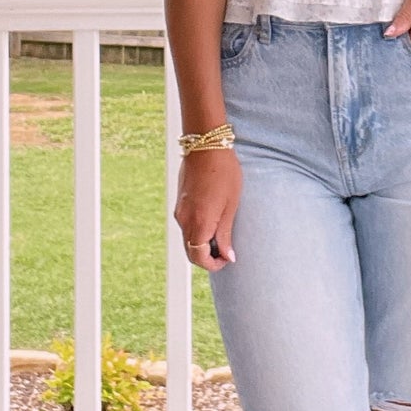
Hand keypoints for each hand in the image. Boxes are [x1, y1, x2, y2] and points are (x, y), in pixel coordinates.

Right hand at [173, 148, 240, 270]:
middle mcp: (184, 220)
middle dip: (207, 257)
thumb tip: (227, 256)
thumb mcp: (231, 205)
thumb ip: (225, 233)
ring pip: (188, 239)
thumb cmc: (224, 173)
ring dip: (203, 244)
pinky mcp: (180, 203)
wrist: (206, 146)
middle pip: (191, 252)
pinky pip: (187, 226)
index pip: (199, 258)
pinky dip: (198, 231)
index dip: (213, 265)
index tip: (227, 260)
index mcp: (199, 223)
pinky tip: (213, 220)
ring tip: (223, 233)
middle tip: (226, 251)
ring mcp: (180, 211)